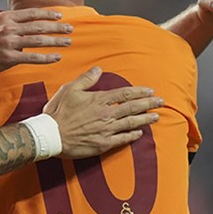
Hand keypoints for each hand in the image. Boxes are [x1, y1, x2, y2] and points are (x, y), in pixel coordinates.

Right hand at [0, 8, 71, 77]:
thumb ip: (10, 23)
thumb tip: (26, 22)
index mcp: (6, 18)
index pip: (32, 13)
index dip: (48, 14)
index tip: (60, 15)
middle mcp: (8, 28)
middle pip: (39, 26)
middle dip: (57, 27)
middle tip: (70, 29)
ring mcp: (9, 43)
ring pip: (38, 41)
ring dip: (56, 41)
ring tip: (67, 42)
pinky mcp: (8, 58)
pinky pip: (32, 58)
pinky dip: (46, 58)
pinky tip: (56, 58)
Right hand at [43, 67, 160, 158]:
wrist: (51, 135)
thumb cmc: (59, 112)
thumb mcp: (70, 90)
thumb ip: (86, 79)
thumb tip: (98, 69)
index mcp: (99, 100)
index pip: (124, 94)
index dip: (139, 92)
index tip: (150, 91)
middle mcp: (105, 114)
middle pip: (132, 107)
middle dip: (148, 104)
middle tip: (161, 101)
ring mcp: (106, 130)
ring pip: (131, 123)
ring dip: (145, 119)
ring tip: (156, 116)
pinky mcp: (103, 143)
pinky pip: (122, 139)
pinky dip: (133, 135)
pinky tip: (140, 133)